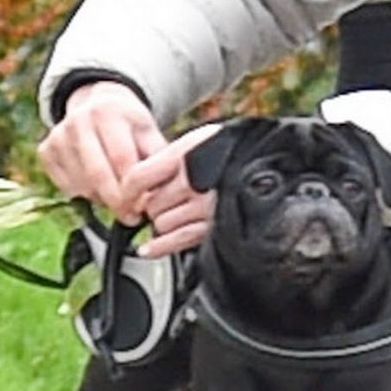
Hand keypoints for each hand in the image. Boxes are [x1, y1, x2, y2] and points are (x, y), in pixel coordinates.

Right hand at [37, 81, 165, 221]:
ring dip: (102, 199)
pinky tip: (98, 187)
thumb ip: (157, 159)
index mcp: (108, 112)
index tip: (144, 206)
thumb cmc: (129, 125)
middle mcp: (78, 119)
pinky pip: (66, 187)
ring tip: (118, 196)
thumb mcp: (148, 132)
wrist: (98, 104)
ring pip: (81, 184)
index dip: (133, 188)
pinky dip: (84, 194)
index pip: (121, 158)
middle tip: (130, 217)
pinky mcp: (45, 150)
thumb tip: (162, 194)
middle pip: (97, 173)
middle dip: (117, 202)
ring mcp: (58, 135)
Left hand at [120, 123, 222, 258]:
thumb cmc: (226, 151)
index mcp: (186, 153)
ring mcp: (207, 206)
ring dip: (164, 222)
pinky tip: (149, 247)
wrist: (264, 162)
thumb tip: (131, 186)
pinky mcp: (215, 226)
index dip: (127, 191)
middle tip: (165, 200)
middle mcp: (196, 180)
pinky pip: (177, 241)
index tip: (126, 197)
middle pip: (150, 204)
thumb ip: (163, 160)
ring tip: (179, 211)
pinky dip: (159, 247)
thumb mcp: (195, 143)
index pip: (138, 178)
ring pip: (161, 224)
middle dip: (152, 205)